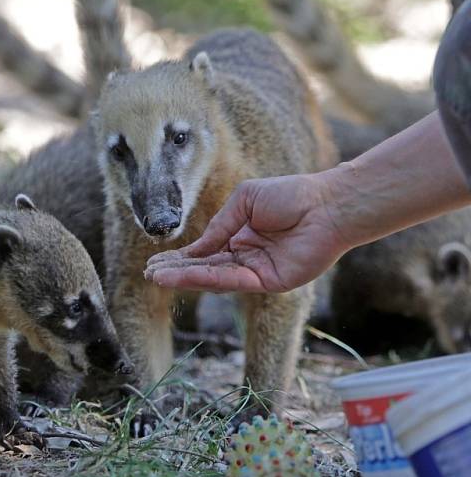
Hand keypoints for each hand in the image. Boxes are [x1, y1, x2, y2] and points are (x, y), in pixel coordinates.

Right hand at [144, 174, 350, 292]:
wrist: (327, 204)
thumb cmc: (290, 195)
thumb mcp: (244, 201)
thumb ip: (220, 225)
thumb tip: (195, 249)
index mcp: (240, 237)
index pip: (204, 252)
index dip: (181, 258)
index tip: (155, 261)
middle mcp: (246, 257)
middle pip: (205, 268)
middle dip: (177, 272)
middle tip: (149, 274)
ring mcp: (257, 271)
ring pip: (214, 277)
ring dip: (186, 278)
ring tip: (159, 278)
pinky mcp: (270, 282)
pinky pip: (234, 281)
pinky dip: (209, 278)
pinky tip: (187, 275)